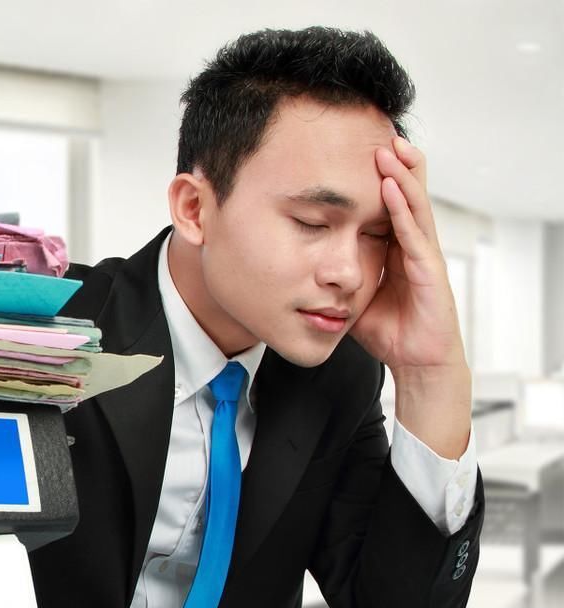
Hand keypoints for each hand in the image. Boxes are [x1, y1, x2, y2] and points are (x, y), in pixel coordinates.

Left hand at [350, 136, 465, 372]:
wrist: (415, 362)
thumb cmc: (387, 331)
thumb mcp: (349, 295)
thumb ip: (331, 275)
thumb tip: (293, 264)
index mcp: (395, 247)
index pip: (388, 202)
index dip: (378, 176)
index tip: (358, 149)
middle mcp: (412, 245)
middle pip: (407, 194)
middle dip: (395, 163)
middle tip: (378, 131)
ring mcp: (423, 255)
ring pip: (414, 205)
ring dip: (401, 175)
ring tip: (388, 148)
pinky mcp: (429, 271)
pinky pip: (414, 233)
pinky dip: (404, 209)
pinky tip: (392, 188)